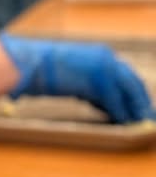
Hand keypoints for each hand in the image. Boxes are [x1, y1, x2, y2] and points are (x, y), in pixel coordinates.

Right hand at [0, 35, 154, 124]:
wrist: (31, 63)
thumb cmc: (42, 69)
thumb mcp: (71, 74)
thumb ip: (88, 84)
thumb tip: (99, 100)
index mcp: (100, 55)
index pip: (124, 75)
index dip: (132, 92)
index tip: (137, 104)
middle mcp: (106, 59)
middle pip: (132, 82)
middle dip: (140, 100)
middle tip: (146, 115)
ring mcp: (103, 69)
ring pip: (128, 91)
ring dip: (135, 108)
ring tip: (141, 120)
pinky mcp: (98, 82)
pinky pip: (115, 100)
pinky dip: (122, 112)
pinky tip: (126, 121)